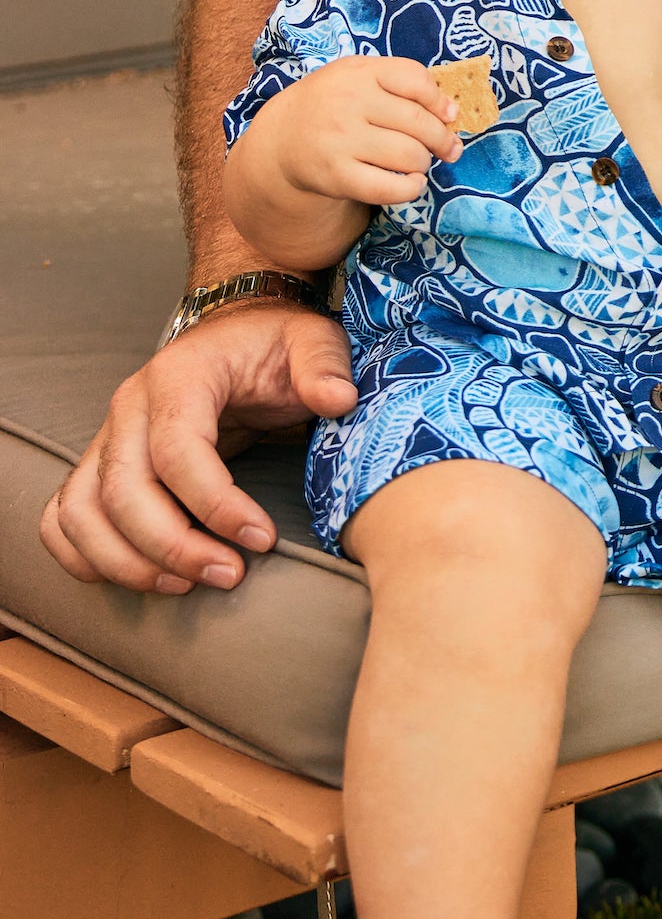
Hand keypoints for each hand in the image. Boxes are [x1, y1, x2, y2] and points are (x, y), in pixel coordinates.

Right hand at [38, 303, 357, 594]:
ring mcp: (108, 436)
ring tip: (187, 584)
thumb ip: (325, 367)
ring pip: (83, 513)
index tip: (262, 539)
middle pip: (124, 492)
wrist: (238, 333)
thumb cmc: (275, 343)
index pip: (178, 452)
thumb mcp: (313, 340)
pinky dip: (86, 556)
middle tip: (229, 575)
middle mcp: (129, 406)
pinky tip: (139, 576)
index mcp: (179, 376)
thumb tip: (338, 400)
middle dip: (174, 547)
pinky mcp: (100, 464)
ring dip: (126, 562)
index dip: (216, 504)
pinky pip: (65, 518)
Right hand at [248, 54, 462, 207]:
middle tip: (448, 148)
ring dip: (425, 162)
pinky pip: (388, 187)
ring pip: (408, 155)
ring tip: (420, 163)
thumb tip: (451, 112)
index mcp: (358, 72)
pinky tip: (412, 182)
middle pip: (418, 122)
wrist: (282, 138)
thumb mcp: (360, 77)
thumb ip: (404, 82)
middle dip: (442, 139)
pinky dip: (411, 188)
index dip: (440, 101)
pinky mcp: (335, 175)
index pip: (415, 79)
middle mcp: (347, 102)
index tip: (448, 115)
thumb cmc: (334, 103)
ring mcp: (340, 140)